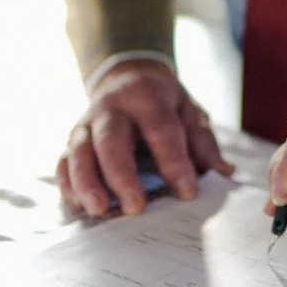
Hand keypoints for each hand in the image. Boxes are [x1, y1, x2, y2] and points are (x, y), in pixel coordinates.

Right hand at [57, 58, 234, 216]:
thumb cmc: (163, 101)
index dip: (174, 161)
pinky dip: (67, 186)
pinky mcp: (72, 142)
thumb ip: (202, 141)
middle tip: (135, 206)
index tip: (187, 192)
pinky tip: (78, 207)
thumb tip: (223, 172)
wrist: (126, 76)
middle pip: (110, 139)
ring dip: (86, 183)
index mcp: (146, 97)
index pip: (161, 128)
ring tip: (99, 210)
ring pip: (79, 152)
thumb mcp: (189, 109)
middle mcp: (111, 109)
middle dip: (121, 174)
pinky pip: (63, 163)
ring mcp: (86, 125)